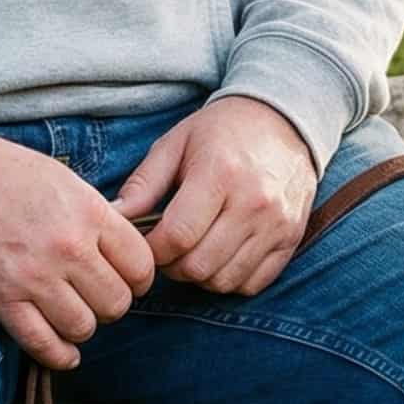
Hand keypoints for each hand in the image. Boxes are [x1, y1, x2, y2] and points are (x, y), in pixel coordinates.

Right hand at [0, 134, 155, 369]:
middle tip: (98, 295)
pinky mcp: (2, 298)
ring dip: (83, 325)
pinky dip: (60, 354)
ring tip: (74, 312)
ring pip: (84, 328)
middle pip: (117, 302)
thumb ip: (99, 219)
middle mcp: (67, 247)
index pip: (140, 266)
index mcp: (89, 213)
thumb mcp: (68, 182)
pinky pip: (43, 344)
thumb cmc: (10, 173)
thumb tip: (124, 255)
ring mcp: (34, 276)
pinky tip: (64, 348)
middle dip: (113, 303)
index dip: (139, 278)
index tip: (128, 278)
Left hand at [114, 97, 317, 296]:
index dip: (151, 249)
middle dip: (172, 265)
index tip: (145, 241)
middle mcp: (254, 202)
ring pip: (223, 281)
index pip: (177, 235)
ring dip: (199, 275)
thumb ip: (143, 185)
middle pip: (198, 265)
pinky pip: (252, 284)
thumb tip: (112, 219)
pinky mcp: (291, 239)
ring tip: (193, 250)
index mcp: (220, 173)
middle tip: (167, 247)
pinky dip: (230, 279)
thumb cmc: (222, 130)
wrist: (285, 120)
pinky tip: (221, 255)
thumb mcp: (177, 143)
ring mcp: (277, 224)